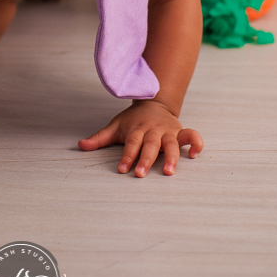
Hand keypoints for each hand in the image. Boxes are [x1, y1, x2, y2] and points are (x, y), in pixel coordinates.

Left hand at [78, 99, 202, 176]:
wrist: (153, 102)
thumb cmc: (133, 120)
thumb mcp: (115, 126)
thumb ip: (100, 138)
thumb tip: (81, 146)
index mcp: (137, 129)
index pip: (131, 143)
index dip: (127, 156)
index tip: (122, 170)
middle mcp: (153, 131)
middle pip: (150, 145)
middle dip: (146, 159)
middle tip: (140, 174)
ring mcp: (168, 131)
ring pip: (172, 144)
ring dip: (172, 157)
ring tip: (169, 171)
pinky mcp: (180, 132)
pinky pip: (192, 136)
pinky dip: (196, 144)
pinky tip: (194, 155)